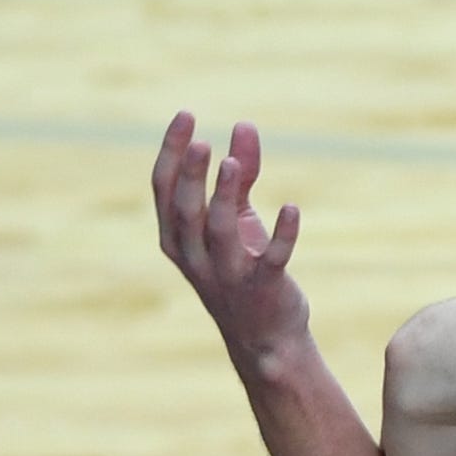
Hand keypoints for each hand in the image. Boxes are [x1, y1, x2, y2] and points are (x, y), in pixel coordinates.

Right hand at [153, 113, 309, 369]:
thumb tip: (244, 124)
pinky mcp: (263, 290)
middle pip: (185, 211)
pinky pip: (271, 260)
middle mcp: (196, 259)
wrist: (266, 341)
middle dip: (191, 175)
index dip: (172, 152)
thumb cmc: (244, 271)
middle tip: (202, 140)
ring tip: (233, 162)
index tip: (186, 115)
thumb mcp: (239, 219)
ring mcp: (228, 277)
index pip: (164, 191)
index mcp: (179, 240)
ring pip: (218, 233)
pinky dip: (282, 235)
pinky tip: (291, 209)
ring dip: (223, 197)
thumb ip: (242, 172)